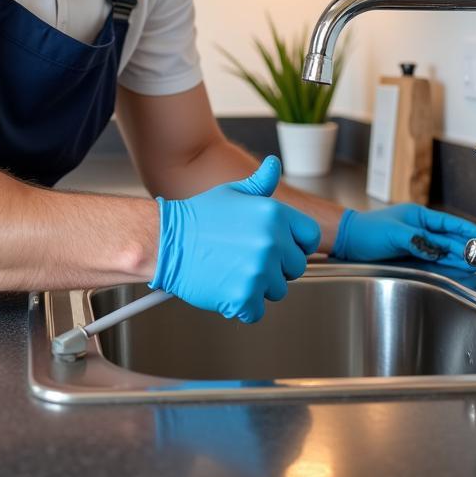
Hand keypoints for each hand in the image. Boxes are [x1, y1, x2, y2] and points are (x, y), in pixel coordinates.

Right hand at [151, 155, 320, 323]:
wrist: (166, 241)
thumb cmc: (198, 218)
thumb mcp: (232, 193)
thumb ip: (260, 184)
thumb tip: (274, 165)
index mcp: (274, 214)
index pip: (309, 237)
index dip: (295, 244)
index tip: (279, 248)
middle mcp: (271, 242)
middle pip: (294, 267)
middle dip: (275, 267)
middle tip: (245, 259)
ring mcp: (259, 271)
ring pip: (276, 290)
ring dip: (257, 286)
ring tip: (231, 270)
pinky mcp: (244, 295)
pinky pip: (255, 311)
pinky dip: (241, 306)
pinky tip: (224, 286)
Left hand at [331, 204, 475, 272]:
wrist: (348, 242)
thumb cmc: (366, 231)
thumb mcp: (394, 233)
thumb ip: (418, 241)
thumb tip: (438, 250)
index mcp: (417, 215)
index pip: (448, 223)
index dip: (468, 230)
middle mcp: (419, 228)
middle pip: (449, 237)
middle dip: (468, 246)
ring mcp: (415, 241)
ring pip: (443, 249)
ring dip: (459, 256)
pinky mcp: (410, 253)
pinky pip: (433, 256)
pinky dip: (446, 261)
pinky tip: (457, 265)